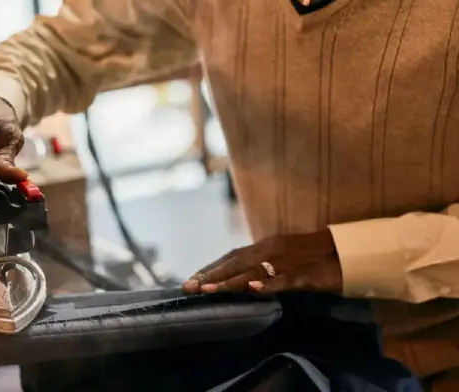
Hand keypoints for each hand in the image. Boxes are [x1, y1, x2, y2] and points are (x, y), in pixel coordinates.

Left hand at [182, 230, 341, 295]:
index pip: (232, 256)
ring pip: (254, 271)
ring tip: (210, 289)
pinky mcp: (305, 274)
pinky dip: (268, 285)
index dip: (212, 267)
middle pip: (236, 262)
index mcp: (266, 246)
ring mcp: (287, 261)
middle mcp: (272, 250)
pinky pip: (284, 281)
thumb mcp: (283, 258)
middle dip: (211, 275)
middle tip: (190, 286)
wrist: (346, 252)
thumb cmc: (313, 256)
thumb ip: (263, 264)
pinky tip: (253, 289)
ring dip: (230, 281)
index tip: (192, 279)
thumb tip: (241, 277)